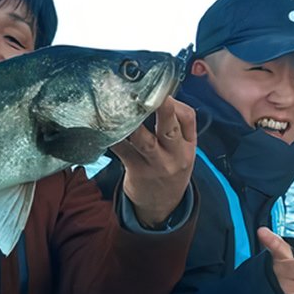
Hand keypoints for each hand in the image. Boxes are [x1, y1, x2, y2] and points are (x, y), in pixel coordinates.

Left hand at [111, 96, 196, 227]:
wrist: (162, 206)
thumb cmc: (170, 168)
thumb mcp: (182, 150)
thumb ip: (176, 126)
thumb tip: (156, 94)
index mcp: (188, 145)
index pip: (187, 118)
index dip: (174, 102)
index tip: (160, 88)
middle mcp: (175, 154)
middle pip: (169, 128)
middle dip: (161, 108)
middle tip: (149, 90)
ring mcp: (155, 164)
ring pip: (144, 140)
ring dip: (132, 122)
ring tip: (121, 104)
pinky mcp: (136, 171)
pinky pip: (123, 151)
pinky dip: (114, 137)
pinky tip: (104, 125)